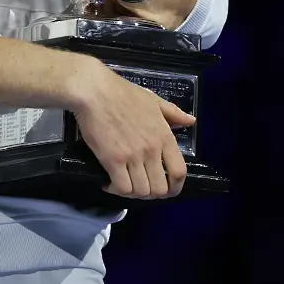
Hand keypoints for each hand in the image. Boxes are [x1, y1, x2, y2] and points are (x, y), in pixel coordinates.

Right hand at [70, 58, 194, 198]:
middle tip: (139, 186)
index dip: (175, 187)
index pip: (179, 172)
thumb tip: (190, 121)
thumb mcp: (153, 99)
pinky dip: (116, 190)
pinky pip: (122, 187)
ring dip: (133, 193)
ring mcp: (132, 156)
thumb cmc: (121, 92)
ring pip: (141, 191)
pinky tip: (108, 182)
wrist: (93, 90)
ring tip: (122, 184)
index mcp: (164, 137)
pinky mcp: (112, 160)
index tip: (166, 189)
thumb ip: (173, 113)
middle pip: (160, 188)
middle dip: (151, 193)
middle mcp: (152, 150)